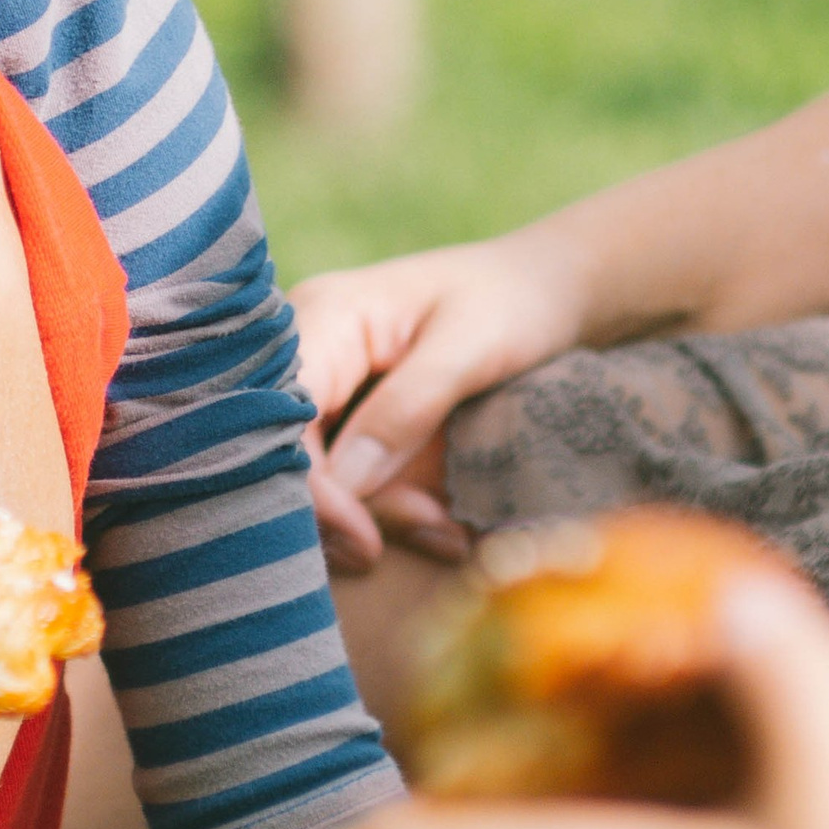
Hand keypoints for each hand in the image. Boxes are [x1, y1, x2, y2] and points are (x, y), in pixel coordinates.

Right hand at [289, 233, 593, 572]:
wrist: (548, 289)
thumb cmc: (513, 300)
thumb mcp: (471, 347)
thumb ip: (408, 407)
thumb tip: (345, 483)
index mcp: (325, 317)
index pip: (280, 412)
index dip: (308, 486)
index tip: (365, 539)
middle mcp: (310, 354)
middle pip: (288, 452)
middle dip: (352, 509)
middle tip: (422, 531)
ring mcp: (330, 391)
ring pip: (322, 478)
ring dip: (381, 514)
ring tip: (446, 525)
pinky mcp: (354, 421)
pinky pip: (355, 480)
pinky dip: (395, 509)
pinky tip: (443, 522)